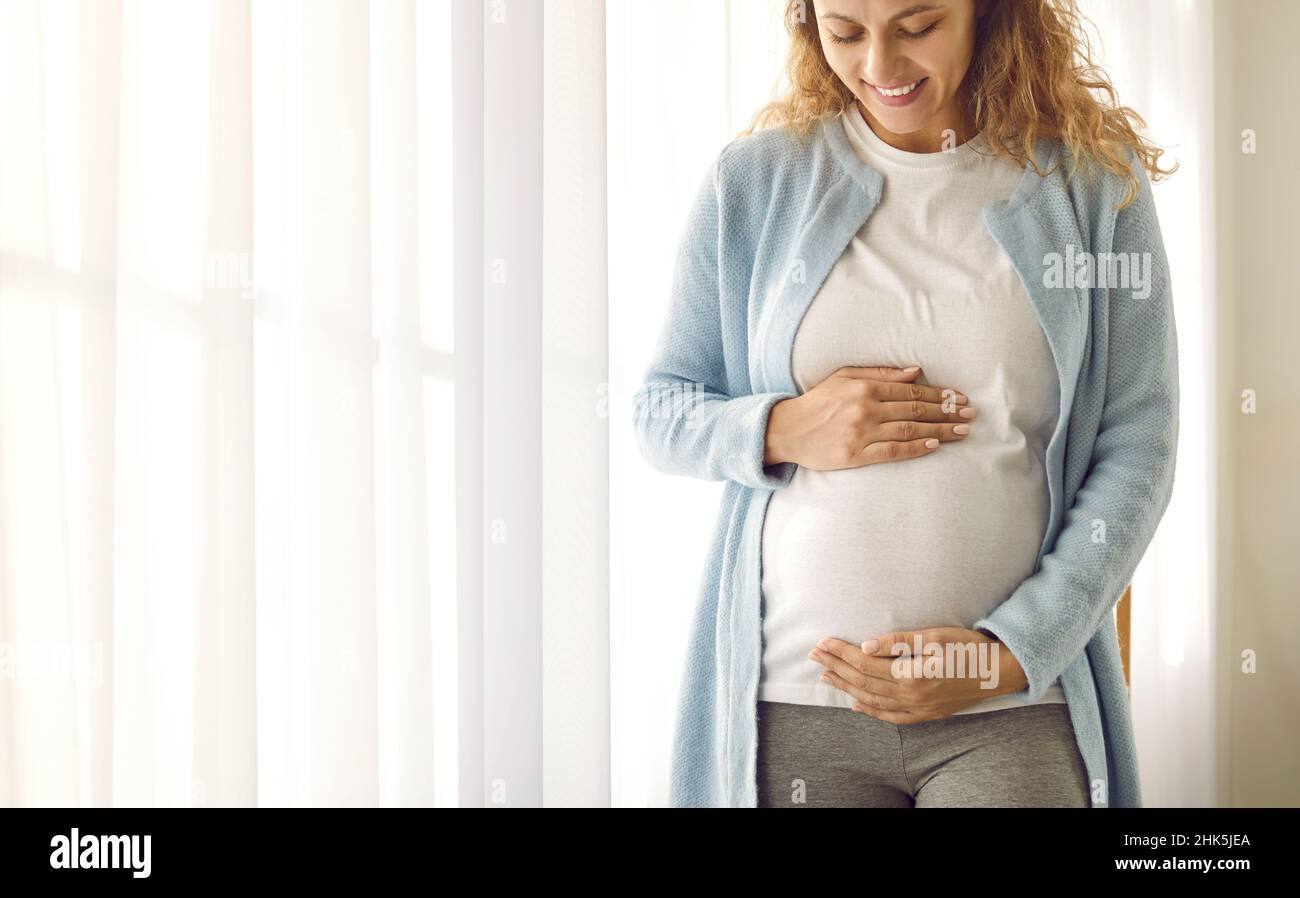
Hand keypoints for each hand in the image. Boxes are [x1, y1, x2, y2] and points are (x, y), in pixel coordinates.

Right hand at [763, 365, 975, 470]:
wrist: (787, 430)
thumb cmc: (816, 402)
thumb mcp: (844, 376)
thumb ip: (879, 373)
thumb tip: (915, 372)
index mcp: (864, 387)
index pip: (910, 391)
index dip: (938, 394)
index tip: (959, 398)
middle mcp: (865, 409)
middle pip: (914, 410)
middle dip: (946, 412)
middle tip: (970, 415)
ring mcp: (861, 433)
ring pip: (909, 430)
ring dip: (939, 431)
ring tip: (961, 432)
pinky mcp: (856, 456)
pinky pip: (892, 452)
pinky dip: (915, 448)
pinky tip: (934, 446)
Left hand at [806, 627, 1029, 722]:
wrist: (1000, 671)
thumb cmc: (969, 647)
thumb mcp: (935, 636)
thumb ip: (898, 642)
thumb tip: (865, 647)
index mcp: (912, 674)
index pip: (864, 664)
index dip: (841, 652)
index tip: (822, 642)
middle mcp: (911, 696)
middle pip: (863, 682)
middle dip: (836, 667)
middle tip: (814, 655)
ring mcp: (918, 709)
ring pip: (872, 700)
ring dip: (846, 687)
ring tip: (826, 675)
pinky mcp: (925, 714)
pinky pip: (890, 717)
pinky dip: (870, 710)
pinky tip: (856, 703)